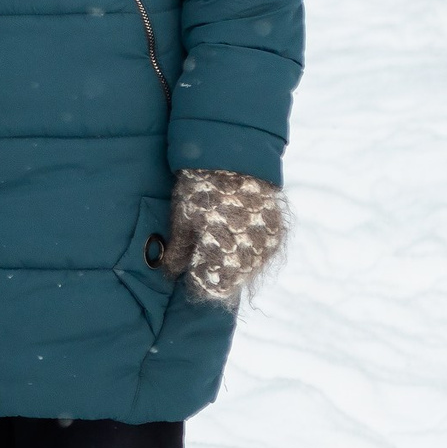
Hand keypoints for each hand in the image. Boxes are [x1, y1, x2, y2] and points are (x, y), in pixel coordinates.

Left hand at [162, 168, 285, 306]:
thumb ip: (178, 252)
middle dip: (217, 272)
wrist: (232, 159)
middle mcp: (250, 254)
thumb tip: (170, 273)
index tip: (191, 270)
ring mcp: (267, 243)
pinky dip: (250, 249)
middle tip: (202, 255)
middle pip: (234, 280)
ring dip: (235, 263)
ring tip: (219, 242)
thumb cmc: (199, 190)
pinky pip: (263, 252)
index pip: (215, 288)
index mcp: (223, 255)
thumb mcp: (182, 220)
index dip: (201, 281)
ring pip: (251, 268)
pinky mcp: (276, 231)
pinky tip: (236, 236)